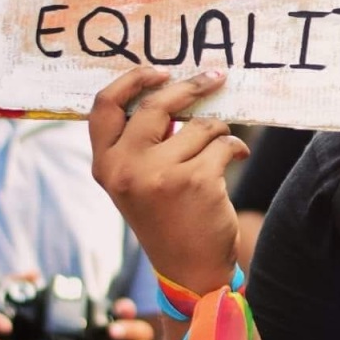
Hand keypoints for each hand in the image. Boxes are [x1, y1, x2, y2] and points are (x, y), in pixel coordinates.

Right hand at [89, 66, 249, 294]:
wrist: (190, 269)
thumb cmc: (168, 217)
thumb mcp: (137, 181)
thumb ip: (142, 142)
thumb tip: (174, 89)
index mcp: (104, 164)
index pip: (103, 107)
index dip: (132, 80)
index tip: (160, 70)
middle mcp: (124, 168)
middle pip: (157, 104)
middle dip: (193, 86)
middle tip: (216, 77)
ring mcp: (158, 174)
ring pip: (201, 124)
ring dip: (219, 131)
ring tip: (220, 150)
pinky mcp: (195, 179)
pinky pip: (224, 142)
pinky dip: (235, 147)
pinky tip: (234, 159)